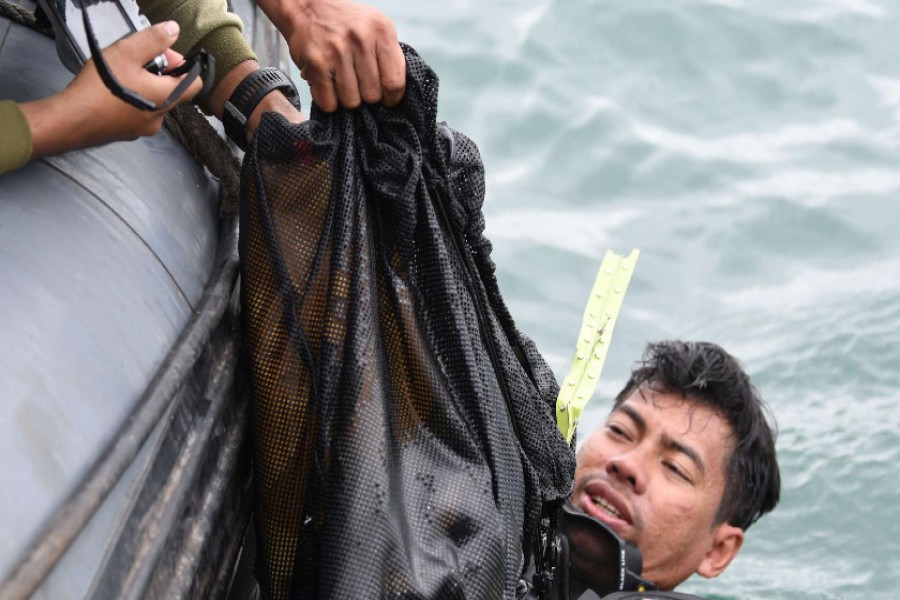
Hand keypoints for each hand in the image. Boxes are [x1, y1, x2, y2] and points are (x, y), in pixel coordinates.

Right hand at [21, 22, 201, 159]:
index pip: (194, 84)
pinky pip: (135, 113)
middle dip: (157, 73)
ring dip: (141, 86)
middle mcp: (160, 117)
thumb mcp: (127, 53)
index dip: (182, 66)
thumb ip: (153, 40)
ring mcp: (143, 128)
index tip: (163, 55)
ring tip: (119, 75)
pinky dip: (129, 100)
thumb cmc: (100, 87)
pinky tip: (110, 92)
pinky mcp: (127, 133)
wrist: (71, 120)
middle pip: (170, 90)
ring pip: (151, 101)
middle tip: (135, 61)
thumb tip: (173, 31)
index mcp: (166, 98)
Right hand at [258, 0, 405, 110]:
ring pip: (351, 101)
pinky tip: (328, 85)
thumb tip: (395, 93)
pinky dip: (328, 101)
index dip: (391, 98)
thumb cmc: (347, 24)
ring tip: (342, 82)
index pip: (395, 82)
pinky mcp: (317, 64)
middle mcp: (361, 40)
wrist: (307, 8)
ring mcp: (337, 52)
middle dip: (366, 96)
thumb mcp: (376, 28)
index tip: (386, 99)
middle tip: (358, 85)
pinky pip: (329, 102)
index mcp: (381, 31)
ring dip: (346, 99)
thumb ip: (388, 55)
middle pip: (372, 95)